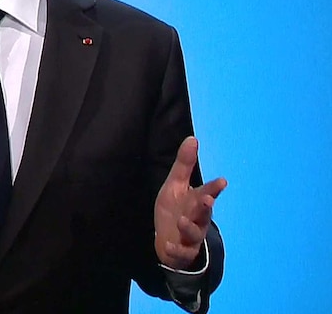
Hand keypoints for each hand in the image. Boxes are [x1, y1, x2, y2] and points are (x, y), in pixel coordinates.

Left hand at [154, 137, 226, 269]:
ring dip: (189, 226)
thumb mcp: (175, 184)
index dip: (214, 188)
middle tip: (207, 199)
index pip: (207, 192)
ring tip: (181, 220)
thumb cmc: (176, 208)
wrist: (168, 239)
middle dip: (205, 206)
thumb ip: (184, 164)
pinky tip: (168, 245)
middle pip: (203, 212)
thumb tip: (192, 138)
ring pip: (193, 232)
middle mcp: (197, 218)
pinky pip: (180, 252)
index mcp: (196, 201)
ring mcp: (191, 236)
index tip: (222, 181)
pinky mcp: (182, 251)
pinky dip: (175, 249)